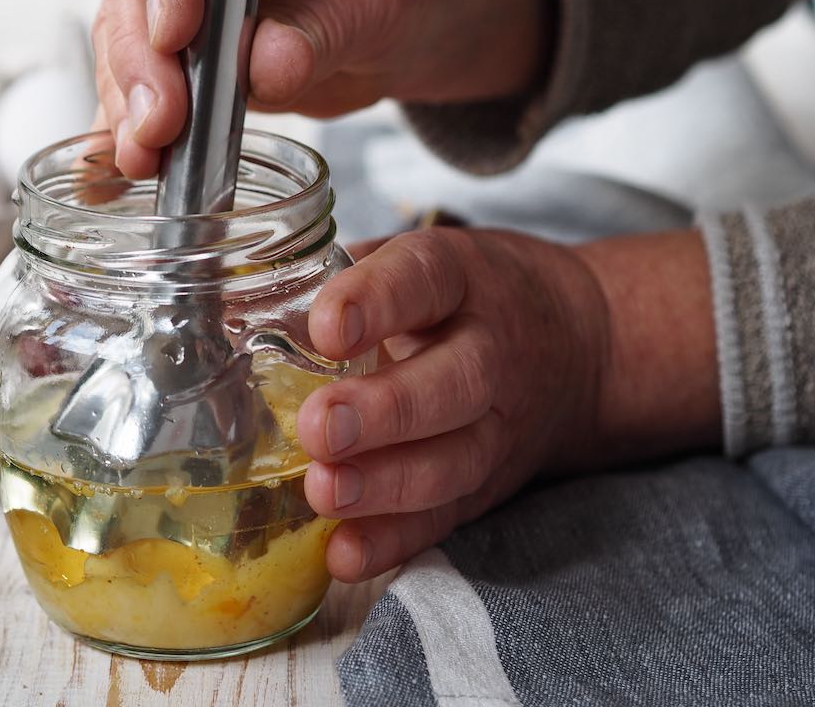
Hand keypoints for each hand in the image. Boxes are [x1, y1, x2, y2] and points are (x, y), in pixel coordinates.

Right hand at [94, 0, 553, 176]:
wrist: (417, 19)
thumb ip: (321, 28)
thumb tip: (264, 67)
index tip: (176, 30)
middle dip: (143, 59)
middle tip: (163, 118)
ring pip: (128, 40)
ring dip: (131, 103)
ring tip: (145, 154)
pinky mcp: (184, 55)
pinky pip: (140, 86)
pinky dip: (131, 129)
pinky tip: (124, 168)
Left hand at [297, 227, 720, 582]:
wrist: (578, 343)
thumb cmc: (461, 296)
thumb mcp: (416, 261)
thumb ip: (339, 278)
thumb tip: (236, 309)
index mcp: (460, 278)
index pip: (423, 280)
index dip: (376, 301)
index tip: (327, 327)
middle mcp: (490, 350)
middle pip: (454, 382)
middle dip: (386, 411)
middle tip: (319, 427)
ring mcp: (497, 424)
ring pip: (453, 460)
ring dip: (386, 484)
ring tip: (323, 491)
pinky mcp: (487, 485)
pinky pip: (445, 518)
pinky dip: (394, 541)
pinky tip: (343, 554)